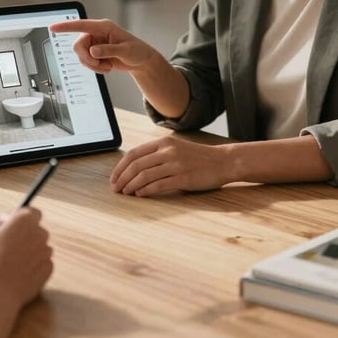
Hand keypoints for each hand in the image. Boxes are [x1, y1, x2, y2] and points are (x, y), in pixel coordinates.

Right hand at [0, 208, 52, 318]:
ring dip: (30, 252)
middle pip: (37, 230)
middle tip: (9, 248)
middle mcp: (40, 233)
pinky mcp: (48, 269)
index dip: (24, 218)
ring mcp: (46, 252)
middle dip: (26, 236)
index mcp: (25, 220)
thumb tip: (6, 220)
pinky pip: (42, 263)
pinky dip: (34, 267)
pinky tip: (19, 274)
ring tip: (12, 264)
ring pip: (40, 247)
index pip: (33, 212)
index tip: (15, 225)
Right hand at [49, 18, 154, 74]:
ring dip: (92, 65)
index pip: (81, 25)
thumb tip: (93, 51)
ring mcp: (95, 44)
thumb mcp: (125, 51)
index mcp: (104, 27)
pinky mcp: (95, 53)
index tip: (52, 28)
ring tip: (107, 67)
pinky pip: (86, 62)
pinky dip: (95, 68)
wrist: (141, 61)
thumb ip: (108, 50)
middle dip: (86, 58)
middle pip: (78, 45)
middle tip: (98, 65)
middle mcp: (96, 34)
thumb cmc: (137, 51)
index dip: (66, 27)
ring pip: (81, 55)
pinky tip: (107, 67)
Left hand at [110, 136, 232, 196]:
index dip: (120, 167)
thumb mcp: (176, 148)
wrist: (223, 161)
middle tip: (116, 189)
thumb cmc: (197, 157)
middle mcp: (168, 151)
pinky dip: (146, 191)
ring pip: (144, 176)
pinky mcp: (183, 178)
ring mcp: (176, 164)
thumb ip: (157, 154)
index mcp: (163, 143)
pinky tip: (140, 195)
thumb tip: (133, 167)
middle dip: (122, 178)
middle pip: (136, 165)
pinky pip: (158, 185)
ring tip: (126, 193)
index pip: (134, 154)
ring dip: (131, 186)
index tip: (114, 178)